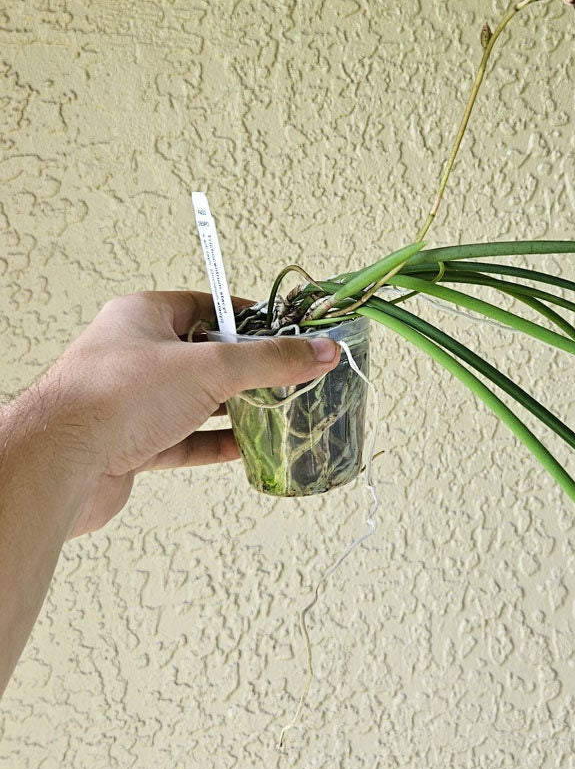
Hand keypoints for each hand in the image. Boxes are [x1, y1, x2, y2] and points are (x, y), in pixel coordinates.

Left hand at [18, 291, 341, 536]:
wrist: (62, 463)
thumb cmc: (116, 397)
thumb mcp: (211, 368)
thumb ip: (270, 361)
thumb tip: (319, 351)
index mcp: (145, 317)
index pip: (208, 306)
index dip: (249, 318)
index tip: (285, 330)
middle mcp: (136, 355)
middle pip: (206, 356)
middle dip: (248, 369)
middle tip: (287, 374)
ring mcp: (132, 402)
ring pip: (196, 401)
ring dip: (234, 409)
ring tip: (275, 411)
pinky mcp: (133, 443)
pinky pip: (185, 439)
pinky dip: (216, 443)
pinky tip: (245, 448)